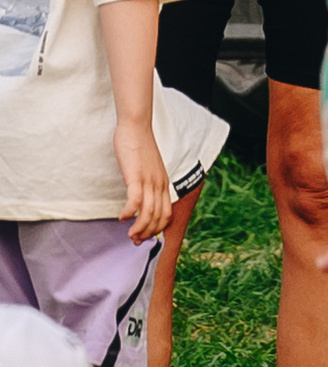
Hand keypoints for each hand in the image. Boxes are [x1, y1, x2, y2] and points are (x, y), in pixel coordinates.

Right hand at [116, 121, 170, 242]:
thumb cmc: (139, 146)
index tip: (145, 237)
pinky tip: (122, 217)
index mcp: (163, 183)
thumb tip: (142, 200)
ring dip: (139, 228)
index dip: (157, 229)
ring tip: (130, 235)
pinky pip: (136, 200)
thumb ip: (148, 183)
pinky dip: (129, 213)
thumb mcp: (149, 168)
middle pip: (159, 217)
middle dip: (148, 233)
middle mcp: (159, 184)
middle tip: (135, 240)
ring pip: (149, 213)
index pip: (167, 213)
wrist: (136, 126)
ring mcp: (149, 180)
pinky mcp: (136, 176)